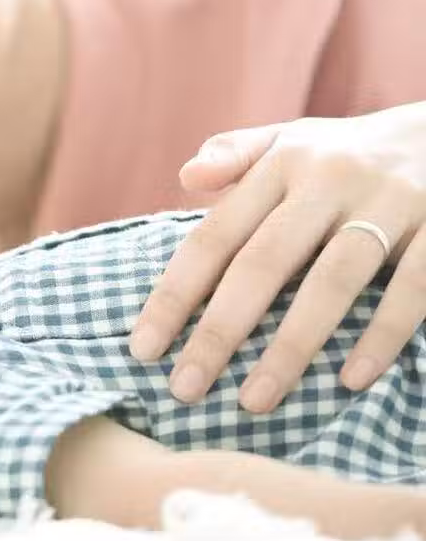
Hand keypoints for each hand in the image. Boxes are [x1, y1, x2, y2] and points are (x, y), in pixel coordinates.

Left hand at [130, 103, 425, 411]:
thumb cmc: (353, 151)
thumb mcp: (294, 139)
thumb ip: (237, 155)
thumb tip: (185, 177)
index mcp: (283, 163)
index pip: (215, 236)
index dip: (175, 294)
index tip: (142, 349)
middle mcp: (330, 179)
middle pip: (262, 264)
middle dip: (218, 332)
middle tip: (184, 389)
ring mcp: (391, 201)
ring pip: (331, 283)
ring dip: (290, 347)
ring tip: (254, 401)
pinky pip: (411, 288)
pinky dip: (380, 335)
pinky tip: (350, 381)